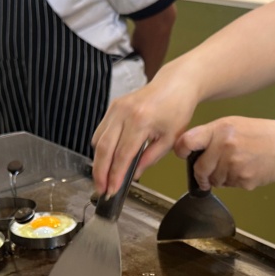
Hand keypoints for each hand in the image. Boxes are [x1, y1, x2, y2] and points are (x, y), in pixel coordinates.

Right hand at [91, 65, 201, 194]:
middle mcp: (124, 113)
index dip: (115, 176)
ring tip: (102, 179)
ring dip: (98, 162)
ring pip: (98, 140)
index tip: (112, 191)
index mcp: (141, 121)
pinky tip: (105, 161)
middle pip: (104, 149)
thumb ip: (150, 158)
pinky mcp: (112, 107)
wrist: (175, 84)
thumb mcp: (170, 139)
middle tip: (101, 190)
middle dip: (100, 173)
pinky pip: (100, 131)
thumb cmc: (176, 110)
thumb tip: (134, 175)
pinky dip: (100, 148)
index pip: (123, 155)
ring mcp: (116, 108)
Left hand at [175, 117, 274, 190]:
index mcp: (221, 130)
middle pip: (199, 169)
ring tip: (235, 168)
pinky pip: (230, 186)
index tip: (183, 155)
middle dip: (201, 175)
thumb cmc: (262, 134)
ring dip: (219, 179)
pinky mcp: (243, 180)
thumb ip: (214, 135)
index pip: (188, 141)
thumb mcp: (235, 123)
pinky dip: (234, 182)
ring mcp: (234, 165)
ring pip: (214, 180)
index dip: (181, 150)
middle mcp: (224, 147)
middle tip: (206, 176)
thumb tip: (195, 150)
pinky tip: (246, 171)